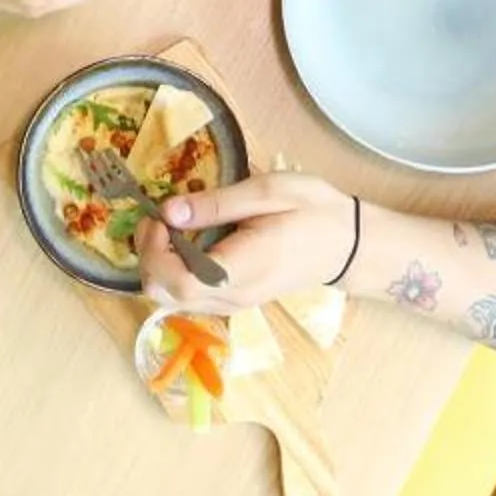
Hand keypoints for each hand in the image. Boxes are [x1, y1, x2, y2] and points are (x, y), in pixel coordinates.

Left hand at [135, 171, 358, 312]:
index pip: (177, 283)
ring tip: (172, 226)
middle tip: (160, 218)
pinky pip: (189, 296)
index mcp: (240, 270)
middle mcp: (231, 297)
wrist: (347, 244)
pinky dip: (174, 271)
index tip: (160, 217)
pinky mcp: (234, 300)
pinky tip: (187, 242)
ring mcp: (232, 303)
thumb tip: (169, 211)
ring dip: (159, 264)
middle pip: (164, 296)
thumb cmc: (312, 212)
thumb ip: (216, 204)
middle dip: (148, 256)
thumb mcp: (267, 192)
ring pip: (172, 300)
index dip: (154, 251)